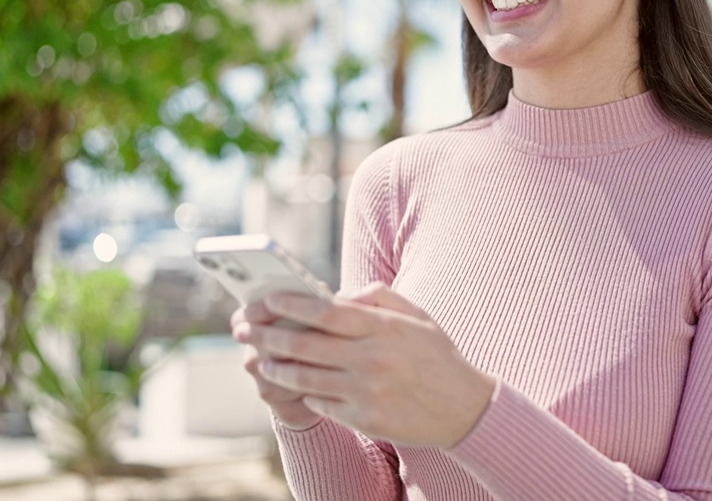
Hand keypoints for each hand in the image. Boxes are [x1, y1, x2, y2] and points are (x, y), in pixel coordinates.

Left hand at [235, 283, 495, 447]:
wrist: (465, 408)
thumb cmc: (437, 356)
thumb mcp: (418, 316)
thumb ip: (379, 296)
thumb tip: (341, 293)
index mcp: (384, 327)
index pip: (327, 311)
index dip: (292, 303)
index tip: (267, 299)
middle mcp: (372, 358)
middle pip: (305, 344)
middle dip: (268, 334)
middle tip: (246, 329)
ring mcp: (366, 391)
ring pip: (305, 377)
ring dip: (275, 366)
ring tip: (260, 359)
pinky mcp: (364, 418)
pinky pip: (320, 402)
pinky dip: (302, 392)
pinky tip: (291, 383)